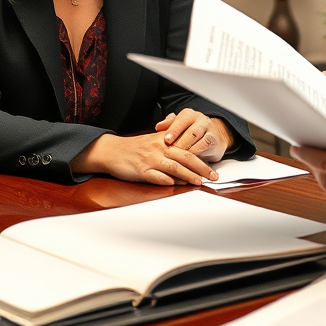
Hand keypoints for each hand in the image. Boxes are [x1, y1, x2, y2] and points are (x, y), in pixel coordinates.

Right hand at [72, 129, 219, 186]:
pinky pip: (155, 176)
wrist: (112, 151)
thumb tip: (189, 156)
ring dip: (188, 175)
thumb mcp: (155, 141)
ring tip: (199, 182)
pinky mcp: (141, 170)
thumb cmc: (135, 149)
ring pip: (173, 167)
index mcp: (165, 141)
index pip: (188, 149)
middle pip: (185, 157)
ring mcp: (150, 160)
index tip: (213, 169)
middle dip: (202, 168)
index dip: (202, 159)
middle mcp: (160, 149)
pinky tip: (174, 184)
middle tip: (213, 177)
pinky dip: (165, 180)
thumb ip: (172, 146)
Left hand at [155, 109, 233, 161]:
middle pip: (190, 130)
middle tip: (171, 152)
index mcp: (188, 115)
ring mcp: (209, 129)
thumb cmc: (191, 133)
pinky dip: (198, 152)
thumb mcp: (179, 128)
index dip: (173, 130)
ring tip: (180, 156)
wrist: (215, 136)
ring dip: (189, 147)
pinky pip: (206, 144)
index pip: (181, 120)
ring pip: (198, 137)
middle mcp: (200, 119)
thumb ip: (168, 126)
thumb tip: (158, 126)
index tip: (166, 140)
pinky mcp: (216, 140)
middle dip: (180, 142)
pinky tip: (191, 159)